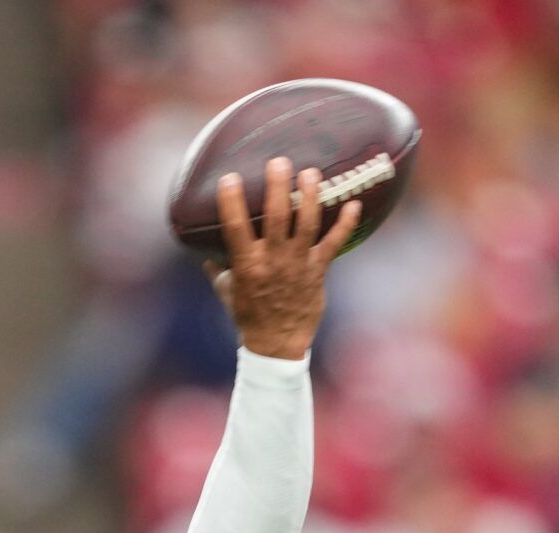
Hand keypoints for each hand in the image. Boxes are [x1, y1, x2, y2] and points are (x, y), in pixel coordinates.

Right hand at [207, 156, 361, 361]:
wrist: (276, 344)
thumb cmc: (247, 315)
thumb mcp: (225, 290)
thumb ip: (217, 265)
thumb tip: (204, 245)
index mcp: (246, 265)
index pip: (235, 228)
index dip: (232, 202)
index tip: (230, 178)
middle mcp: (272, 261)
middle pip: (276, 218)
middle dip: (278, 187)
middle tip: (280, 162)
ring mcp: (297, 265)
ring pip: (306, 225)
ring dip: (310, 197)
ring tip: (311, 173)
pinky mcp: (318, 271)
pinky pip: (334, 244)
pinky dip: (345, 224)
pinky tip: (354, 203)